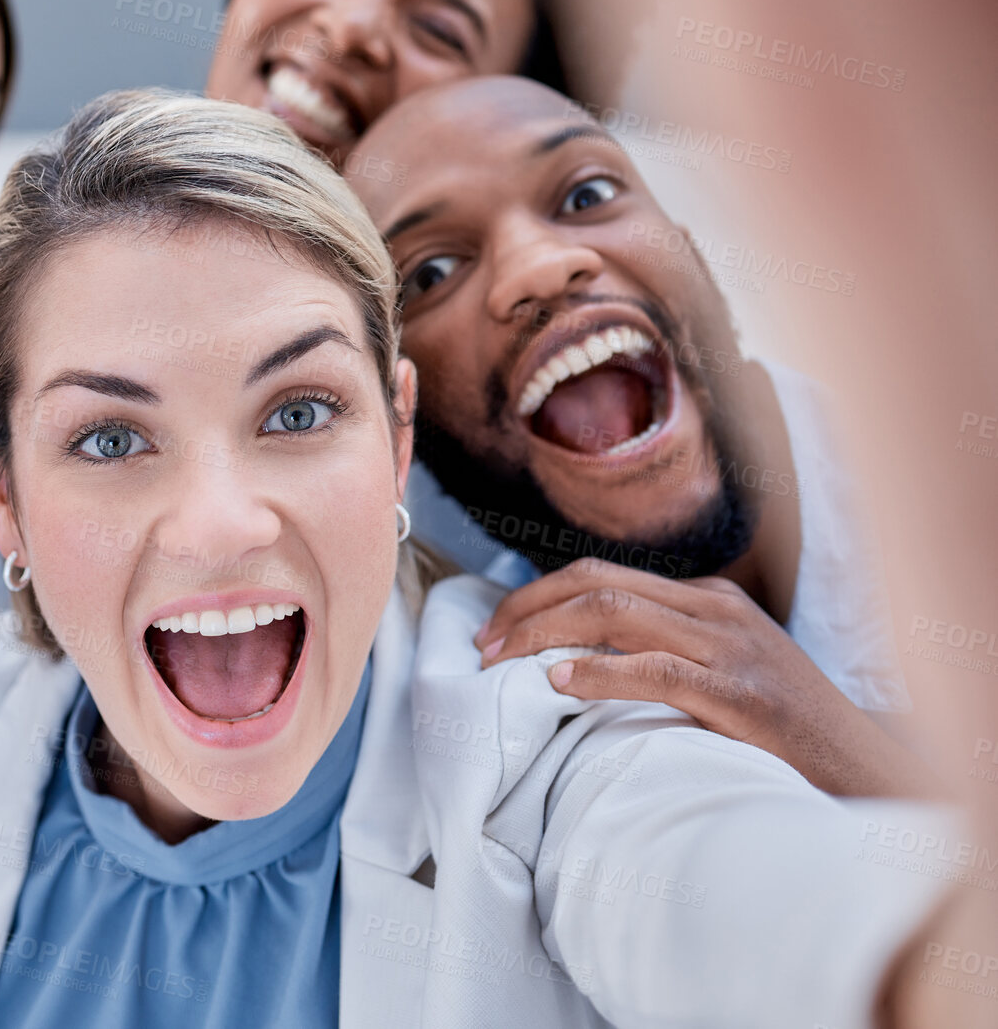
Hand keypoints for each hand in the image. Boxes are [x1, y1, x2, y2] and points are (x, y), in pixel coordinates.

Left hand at [475, 557, 932, 797]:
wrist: (868, 773)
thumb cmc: (784, 735)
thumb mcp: (724, 676)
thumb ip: (662, 657)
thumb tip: (571, 667)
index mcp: (707, 600)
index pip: (601, 578)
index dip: (536, 599)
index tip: (495, 632)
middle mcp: (715, 611)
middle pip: (596, 585)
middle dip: (526, 609)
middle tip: (481, 645)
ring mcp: (730, 649)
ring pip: (615, 614)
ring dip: (544, 634)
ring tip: (500, 662)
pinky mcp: (742, 695)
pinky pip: (655, 670)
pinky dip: (598, 673)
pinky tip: (559, 685)